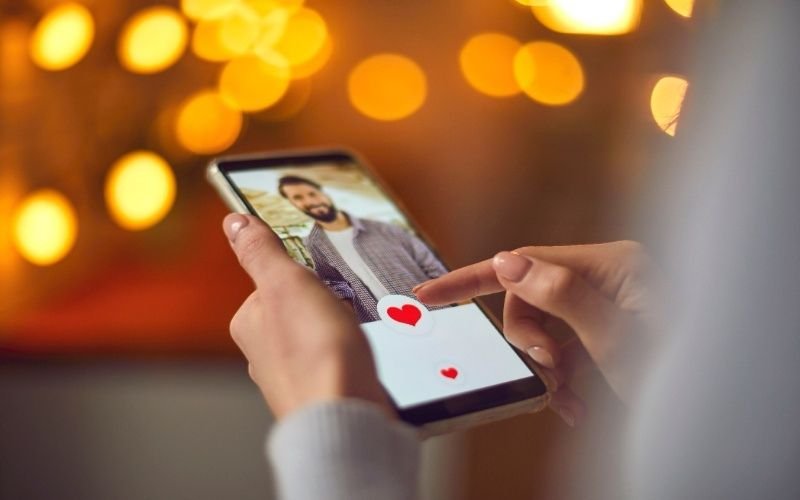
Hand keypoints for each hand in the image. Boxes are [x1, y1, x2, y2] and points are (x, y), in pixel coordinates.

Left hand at [223, 214, 390, 418]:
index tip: (325, 280)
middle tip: (348, 305)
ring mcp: (292, 379)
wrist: (345, 415)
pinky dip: (351, 358)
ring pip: (319, 339)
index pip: (273, 283)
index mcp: (249, 324)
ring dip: (341, 333)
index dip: (304, 276)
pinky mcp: (320, 396)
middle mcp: (263, 355)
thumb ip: (261, 252)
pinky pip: (336, 364)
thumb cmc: (315, 351)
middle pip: (299, 310)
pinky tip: (363, 359)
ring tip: (358, 334)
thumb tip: (233, 222)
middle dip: (326, 305)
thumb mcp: (286, 283)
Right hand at [415, 241, 658, 425]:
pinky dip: (563, 377)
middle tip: (550, 374)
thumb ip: (561, 294)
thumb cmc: (681, 371)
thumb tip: (509, 261)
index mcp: (612, 265)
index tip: (429, 295)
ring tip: (568, 399)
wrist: (718, 411)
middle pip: (531, 299)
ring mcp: (607, 305)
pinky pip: (564, 348)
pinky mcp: (607, 331)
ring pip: (545, 329)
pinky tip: (577, 401)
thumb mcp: (616, 339)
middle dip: (529, 341)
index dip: (472, 279)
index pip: (525, 262)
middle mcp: (607, 277)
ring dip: (547, 368)